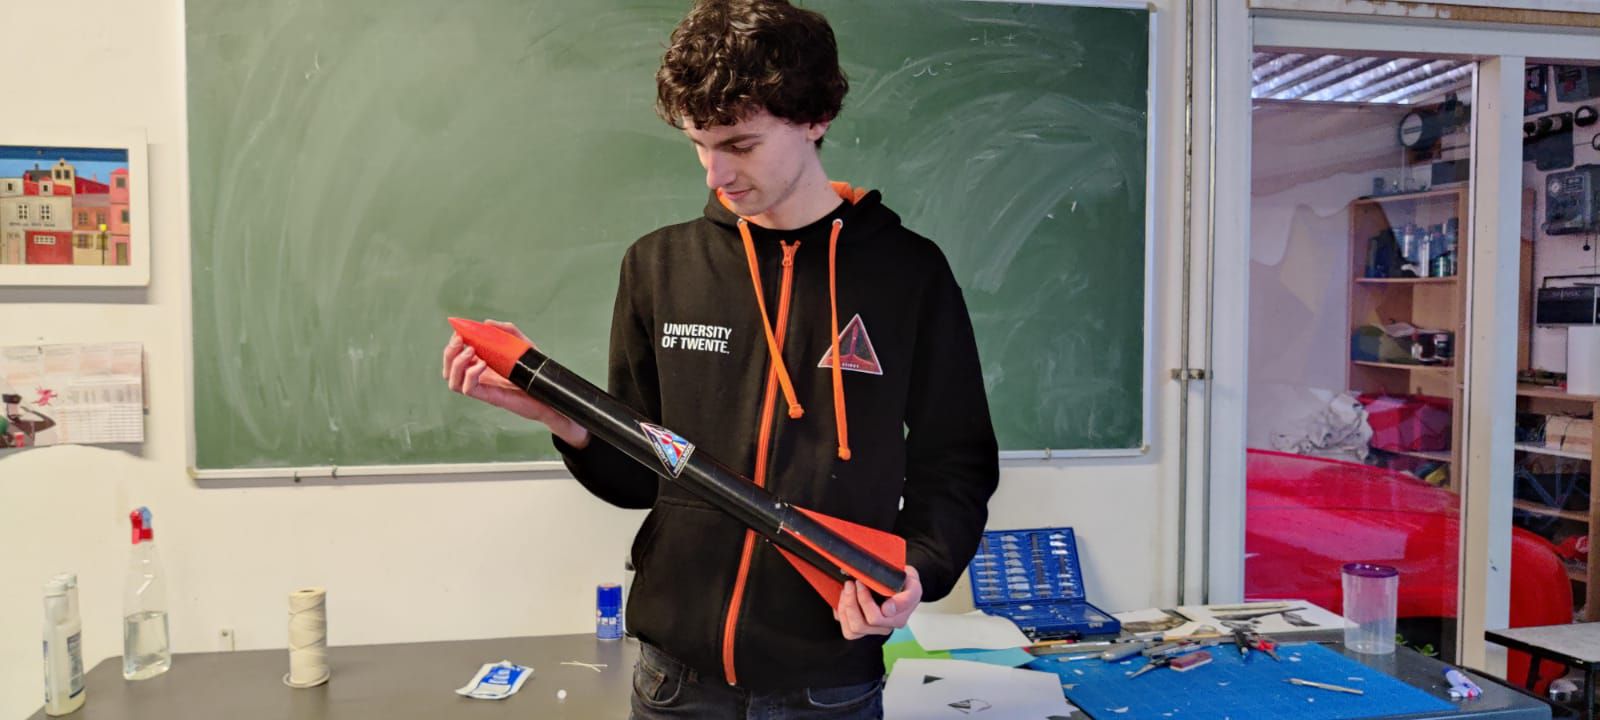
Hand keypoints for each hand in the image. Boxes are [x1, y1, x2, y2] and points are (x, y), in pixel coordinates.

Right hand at [442, 319, 588, 446]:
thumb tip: (486, 323)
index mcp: (481, 365)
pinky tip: (483, 364)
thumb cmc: (535, 371)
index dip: (453, 344)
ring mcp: (484, 388)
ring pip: (453, 381)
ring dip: (457, 363)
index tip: (460, 332)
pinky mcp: (491, 397)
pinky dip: (470, 374)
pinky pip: (469, 389)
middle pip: (449, 369)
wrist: (549, 393)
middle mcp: (478, 377)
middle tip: (461, 340)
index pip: (455, 357)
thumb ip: (506, 331)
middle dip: (449, 352)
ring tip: (472, 351)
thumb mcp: (522, 344)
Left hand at [834, 566, 920, 639]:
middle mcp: (888, 625)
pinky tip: (843, 601)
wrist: (900, 584)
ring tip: (846, 590)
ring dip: (846, 607)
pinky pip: (848, 631)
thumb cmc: (903, 581)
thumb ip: (906, 595)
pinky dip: (842, 615)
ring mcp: (876, 629)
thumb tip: (887, 610)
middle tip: (851, 583)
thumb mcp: (912, 581)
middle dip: (852, 601)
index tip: (861, 583)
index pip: (880, 616)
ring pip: (854, 629)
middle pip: (864, 623)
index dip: (865, 601)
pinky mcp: (864, 630)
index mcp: (901, 614)